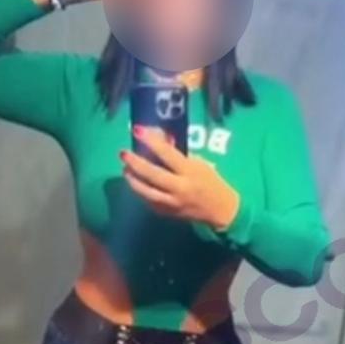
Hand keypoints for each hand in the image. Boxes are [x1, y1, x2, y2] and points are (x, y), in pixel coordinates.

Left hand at [121, 128, 240, 228]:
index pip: (167, 153)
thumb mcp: (199, 164)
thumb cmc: (211, 181)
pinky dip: (141, 192)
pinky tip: (136, 184)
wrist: (220, 210)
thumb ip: (178, 155)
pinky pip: (150, 202)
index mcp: (190, 171)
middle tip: (123, 154)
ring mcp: (172, 203)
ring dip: (133, 180)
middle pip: (153, 174)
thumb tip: (159, 140)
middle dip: (135, 163)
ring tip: (125, 170)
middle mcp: (180, 188)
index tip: (137, 130)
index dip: (151, 141)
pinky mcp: (168, 214)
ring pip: (147, 192)